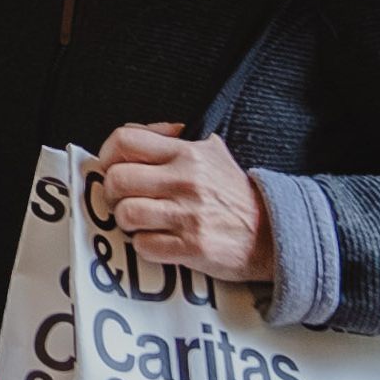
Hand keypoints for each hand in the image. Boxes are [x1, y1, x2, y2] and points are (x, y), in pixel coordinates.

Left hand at [95, 122, 273, 282]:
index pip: (125, 141)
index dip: (107, 155)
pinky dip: (144, 245)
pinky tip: (156, 240)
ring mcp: (188, 214)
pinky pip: (144, 245)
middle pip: (117, 179)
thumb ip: (172, 139)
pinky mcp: (192, 246)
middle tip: (122, 199)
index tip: (110, 168)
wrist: (271, 231)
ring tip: (139, 221)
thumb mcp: (211, 151)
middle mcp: (185, 180)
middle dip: (112, 193)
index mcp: (187, 152)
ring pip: (126, 214)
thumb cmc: (234, 193)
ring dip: (126, 221)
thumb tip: (138, 133)